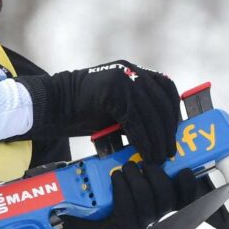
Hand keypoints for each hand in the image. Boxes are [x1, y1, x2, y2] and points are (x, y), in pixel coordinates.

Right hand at [15, 60, 179, 163]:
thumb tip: (159, 135)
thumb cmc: (81, 110)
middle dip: (168, 129)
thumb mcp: (115, 108)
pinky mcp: (113, 91)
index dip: (173, 111)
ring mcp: (123, 79)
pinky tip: (145, 152)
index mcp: (133, 71)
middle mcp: (131, 71)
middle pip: (161, 101)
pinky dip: (143, 139)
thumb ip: (135, 114)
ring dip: (157, 138)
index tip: (175, 132)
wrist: (53, 104)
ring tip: (158, 157)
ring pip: (150, 112)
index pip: (165, 88)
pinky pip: (135, 119)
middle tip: (169, 151)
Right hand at [59, 162, 201, 228]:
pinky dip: (187, 185)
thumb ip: (71, 216)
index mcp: (120, 228)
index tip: (115, 174)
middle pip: (149, 206)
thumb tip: (54, 216)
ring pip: (165, 199)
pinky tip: (183, 170)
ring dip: (157, 178)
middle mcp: (142, 225)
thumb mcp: (82, 215)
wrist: (115, 216)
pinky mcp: (174, 204)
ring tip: (146, 163)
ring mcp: (160, 215)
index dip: (124, 194)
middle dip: (139, 182)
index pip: (127, 216)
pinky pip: (186, 199)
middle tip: (128, 165)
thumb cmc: (97, 210)